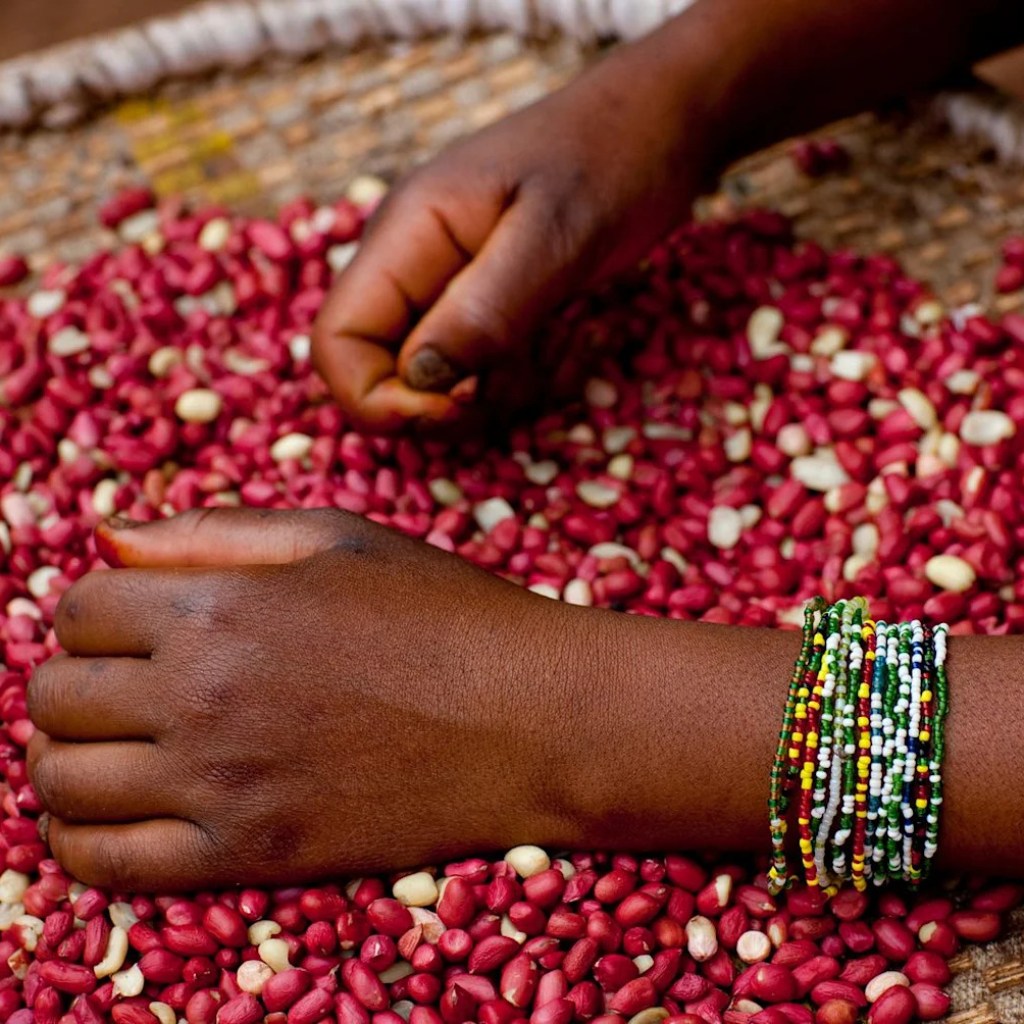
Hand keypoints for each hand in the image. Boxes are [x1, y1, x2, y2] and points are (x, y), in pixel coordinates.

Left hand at [26, 509, 587, 888]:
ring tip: (118, 746)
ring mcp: (220, 783)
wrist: (532, 718)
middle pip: (55, 694)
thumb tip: (107, 541)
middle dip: (79, 680)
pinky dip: (82, 840)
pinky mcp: (249, 854)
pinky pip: (106, 865)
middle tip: (130, 684)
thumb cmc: (445, 615)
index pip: (80, 607)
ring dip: (68, 757)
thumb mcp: (339, 538)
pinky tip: (115, 813)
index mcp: (218, 606)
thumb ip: (214, 531)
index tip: (136, 624)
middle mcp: (200, 696)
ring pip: (61, 780)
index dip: (100, 611)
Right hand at [311, 34, 715, 431]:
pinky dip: (514, 382)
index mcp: (404, 237)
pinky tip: (564, 351)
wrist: (655, 126)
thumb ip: (486, 309)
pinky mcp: (481, 307)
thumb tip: (422, 381)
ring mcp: (444, 288)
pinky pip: (473, 373)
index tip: (459, 404)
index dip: (378, 399)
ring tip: (556, 357)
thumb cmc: (610, 162)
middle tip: (518, 381)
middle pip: (377, 375)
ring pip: (429, 385)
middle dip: (442, 405)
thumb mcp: (555, 236)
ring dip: (489, 397)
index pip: (335, 343)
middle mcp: (409, 267)